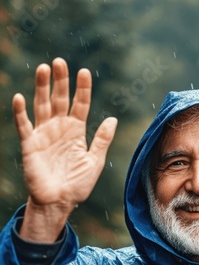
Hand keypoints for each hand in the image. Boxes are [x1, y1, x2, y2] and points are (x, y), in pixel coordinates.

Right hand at [13, 57, 117, 241]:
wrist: (59, 202)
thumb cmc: (78, 185)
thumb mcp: (94, 162)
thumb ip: (101, 140)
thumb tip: (113, 119)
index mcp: (76, 131)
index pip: (80, 105)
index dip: (82, 89)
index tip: (84, 72)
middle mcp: (59, 128)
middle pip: (60, 99)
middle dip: (60, 81)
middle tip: (60, 62)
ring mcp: (44, 134)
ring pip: (42, 106)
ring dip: (41, 87)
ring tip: (43, 69)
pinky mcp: (30, 144)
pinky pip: (24, 125)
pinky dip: (21, 112)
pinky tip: (20, 97)